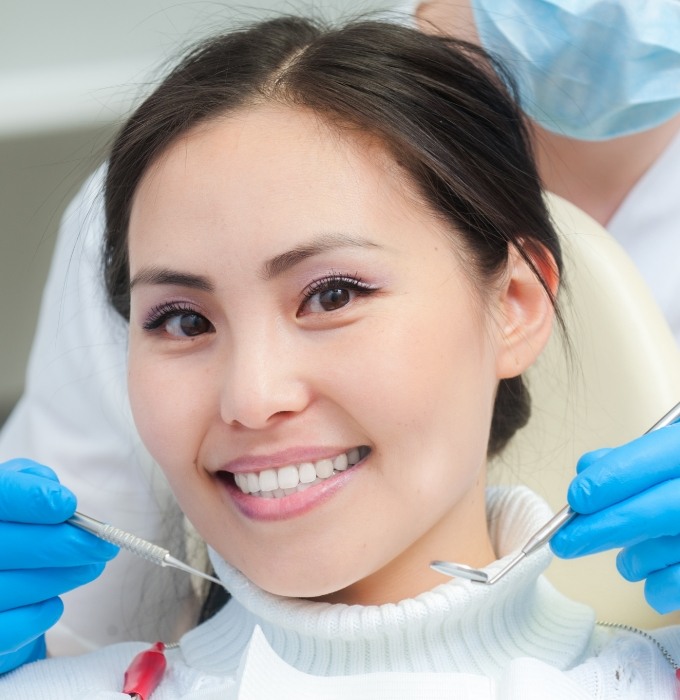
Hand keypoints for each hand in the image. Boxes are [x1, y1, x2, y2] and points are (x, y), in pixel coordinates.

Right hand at [0, 459, 117, 673]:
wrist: (0, 567)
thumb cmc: (13, 522)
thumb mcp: (20, 488)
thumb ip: (36, 482)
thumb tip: (59, 499)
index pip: (0, 495)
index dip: (32, 499)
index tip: (68, 506)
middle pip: (5, 545)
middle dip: (63, 545)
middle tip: (104, 546)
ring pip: (10, 587)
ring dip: (61, 578)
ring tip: (92, 567)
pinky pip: (6, 631)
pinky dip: (37, 616)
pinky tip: (54, 603)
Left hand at [550, 423, 679, 613]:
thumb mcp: (669, 451)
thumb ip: (630, 458)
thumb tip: (586, 469)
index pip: (650, 460)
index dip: (609, 480)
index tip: (576, 499)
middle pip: (658, 510)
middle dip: (603, 528)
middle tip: (564, 543)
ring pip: (670, 549)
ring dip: (634, 560)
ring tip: (627, 560)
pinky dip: (660, 587)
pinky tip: (652, 581)